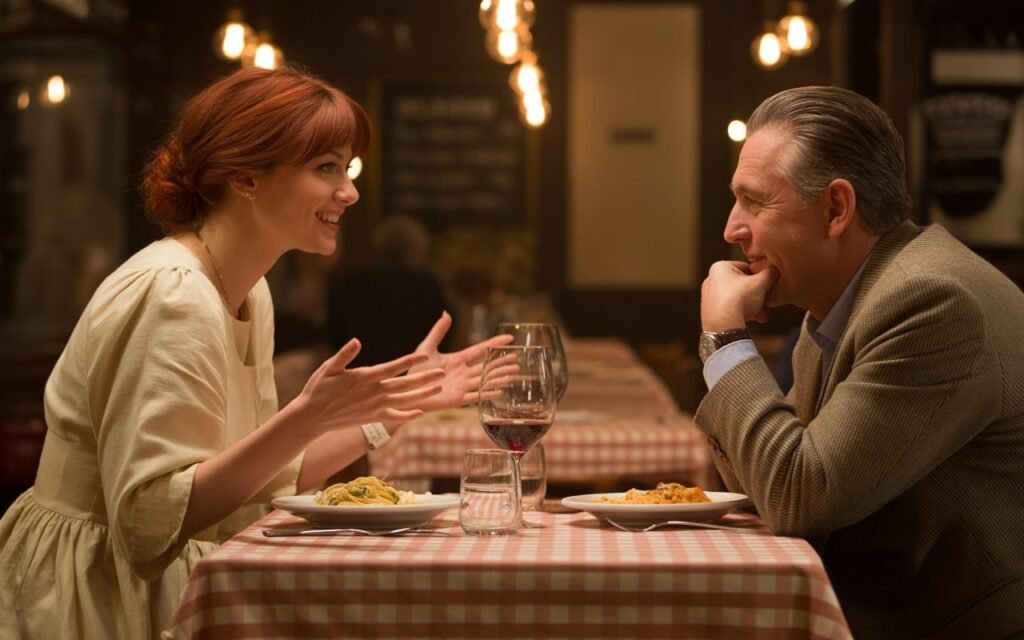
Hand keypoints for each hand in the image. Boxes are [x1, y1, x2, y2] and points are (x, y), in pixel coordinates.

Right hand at [294, 339, 444, 434]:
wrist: (312, 417)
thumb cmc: (319, 388)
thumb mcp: (329, 367)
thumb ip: (344, 354)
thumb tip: (356, 341)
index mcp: (365, 378)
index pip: (393, 368)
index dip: (410, 362)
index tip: (426, 357)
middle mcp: (373, 393)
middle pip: (404, 385)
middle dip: (425, 379)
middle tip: (443, 373)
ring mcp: (374, 407)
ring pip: (404, 401)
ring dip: (423, 395)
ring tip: (439, 389)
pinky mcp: (372, 417)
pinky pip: (393, 416)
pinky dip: (407, 415)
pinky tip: (420, 412)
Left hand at [408, 311, 514, 411]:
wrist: (407, 390)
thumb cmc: (415, 370)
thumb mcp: (426, 347)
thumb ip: (438, 331)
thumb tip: (447, 313)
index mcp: (458, 360)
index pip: (480, 350)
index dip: (495, 344)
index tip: (509, 338)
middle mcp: (463, 373)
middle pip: (487, 366)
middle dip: (502, 363)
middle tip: (517, 359)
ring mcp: (462, 386)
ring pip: (485, 380)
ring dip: (499, 377)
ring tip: (514, 373)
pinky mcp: (457, 399)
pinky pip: (475, 395)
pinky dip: (487, 393)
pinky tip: (500, 391)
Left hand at [700, 260, 779, 330]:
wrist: (723, 326)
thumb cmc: (739, 300)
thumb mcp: (761, 283)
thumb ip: (770, 273)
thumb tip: (773, 271)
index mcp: (719, 267)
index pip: (747, 268)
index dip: (761, 278)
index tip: (767, 287)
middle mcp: (711, 280)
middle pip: (743, 285)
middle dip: (758, 296)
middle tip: (767, 303)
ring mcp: (709, 297)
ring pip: (738, 298)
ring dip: (754, 306)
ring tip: (762, 315)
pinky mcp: (710, 312)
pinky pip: (730, 309)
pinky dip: (742, 313)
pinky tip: (753, 319)